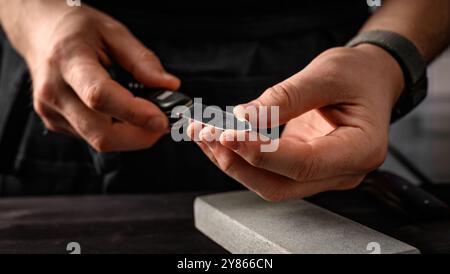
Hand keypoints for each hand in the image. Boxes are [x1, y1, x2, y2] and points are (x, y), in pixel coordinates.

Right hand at [1, 0, 179, 150]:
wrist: (39, 32)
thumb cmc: (77, 29)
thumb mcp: (114, 32)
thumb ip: (142, 61)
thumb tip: (170, 86)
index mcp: (68, 61)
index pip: (100, 96)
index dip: (134, 113)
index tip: (162, 119)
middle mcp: (54, 92)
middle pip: (101, 133)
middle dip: (140, 136)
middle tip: (163, 123)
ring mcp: (51, 111)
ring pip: (99, 141)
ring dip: (131, 136)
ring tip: (146, 115)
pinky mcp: (54, 123)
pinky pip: (92, 137)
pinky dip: (116, 132)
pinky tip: (123, 115)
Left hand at [189, 45, 403, 200]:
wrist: (369, 80)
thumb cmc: (358, 75)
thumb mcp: (327, 74)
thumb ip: (286, 98)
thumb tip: (244, 118)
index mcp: (359, 149)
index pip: (303, 163)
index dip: (262, 153)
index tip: (230, 134)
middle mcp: (342, 170)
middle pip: (281, 184)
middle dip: (240, 163)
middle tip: (210, 136)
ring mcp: (322, 173)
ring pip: (270, 183)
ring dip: (234, 163)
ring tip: (206, 136)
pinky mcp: (304, 167)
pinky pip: (269, 171)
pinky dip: (242, 157)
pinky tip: (220, 139)